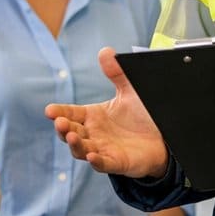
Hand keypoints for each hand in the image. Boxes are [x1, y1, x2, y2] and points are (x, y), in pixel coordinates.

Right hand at [45, 48, 169, 177]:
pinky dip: (97, 161)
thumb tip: (105, 51)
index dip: (59, 112)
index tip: (49, 110)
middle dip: (63, 128)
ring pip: (82, 150)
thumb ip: (117, 72)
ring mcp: (103, 149)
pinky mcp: (117, 162)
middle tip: (60, 122)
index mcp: (93, 116)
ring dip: (75, 145)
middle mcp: (94, 133)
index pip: (71, 113)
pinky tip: (92, 156)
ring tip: (71, 136)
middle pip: (71, 132)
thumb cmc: (142, 113)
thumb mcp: (130, 89)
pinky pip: (103, 164)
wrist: (164, 135)